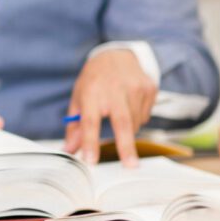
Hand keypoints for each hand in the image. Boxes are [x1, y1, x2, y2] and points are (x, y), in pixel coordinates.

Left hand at [63, 49, 154, 166]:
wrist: (117, 54)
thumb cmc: (94, 79)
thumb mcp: (79, 97)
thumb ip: (74, 126)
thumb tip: (70, 149)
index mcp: (91, 91)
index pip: (89, 120)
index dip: (90, 141)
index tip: (90, 160)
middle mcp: (114, 89)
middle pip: (122, 122)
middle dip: (125, 146)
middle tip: (130, 165)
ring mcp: (135, 87)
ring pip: (135, 122)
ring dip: (127, 131)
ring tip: (118, 117)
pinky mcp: (149, 88)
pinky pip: (145, 115)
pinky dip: (137, 119)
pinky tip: (129, 106)